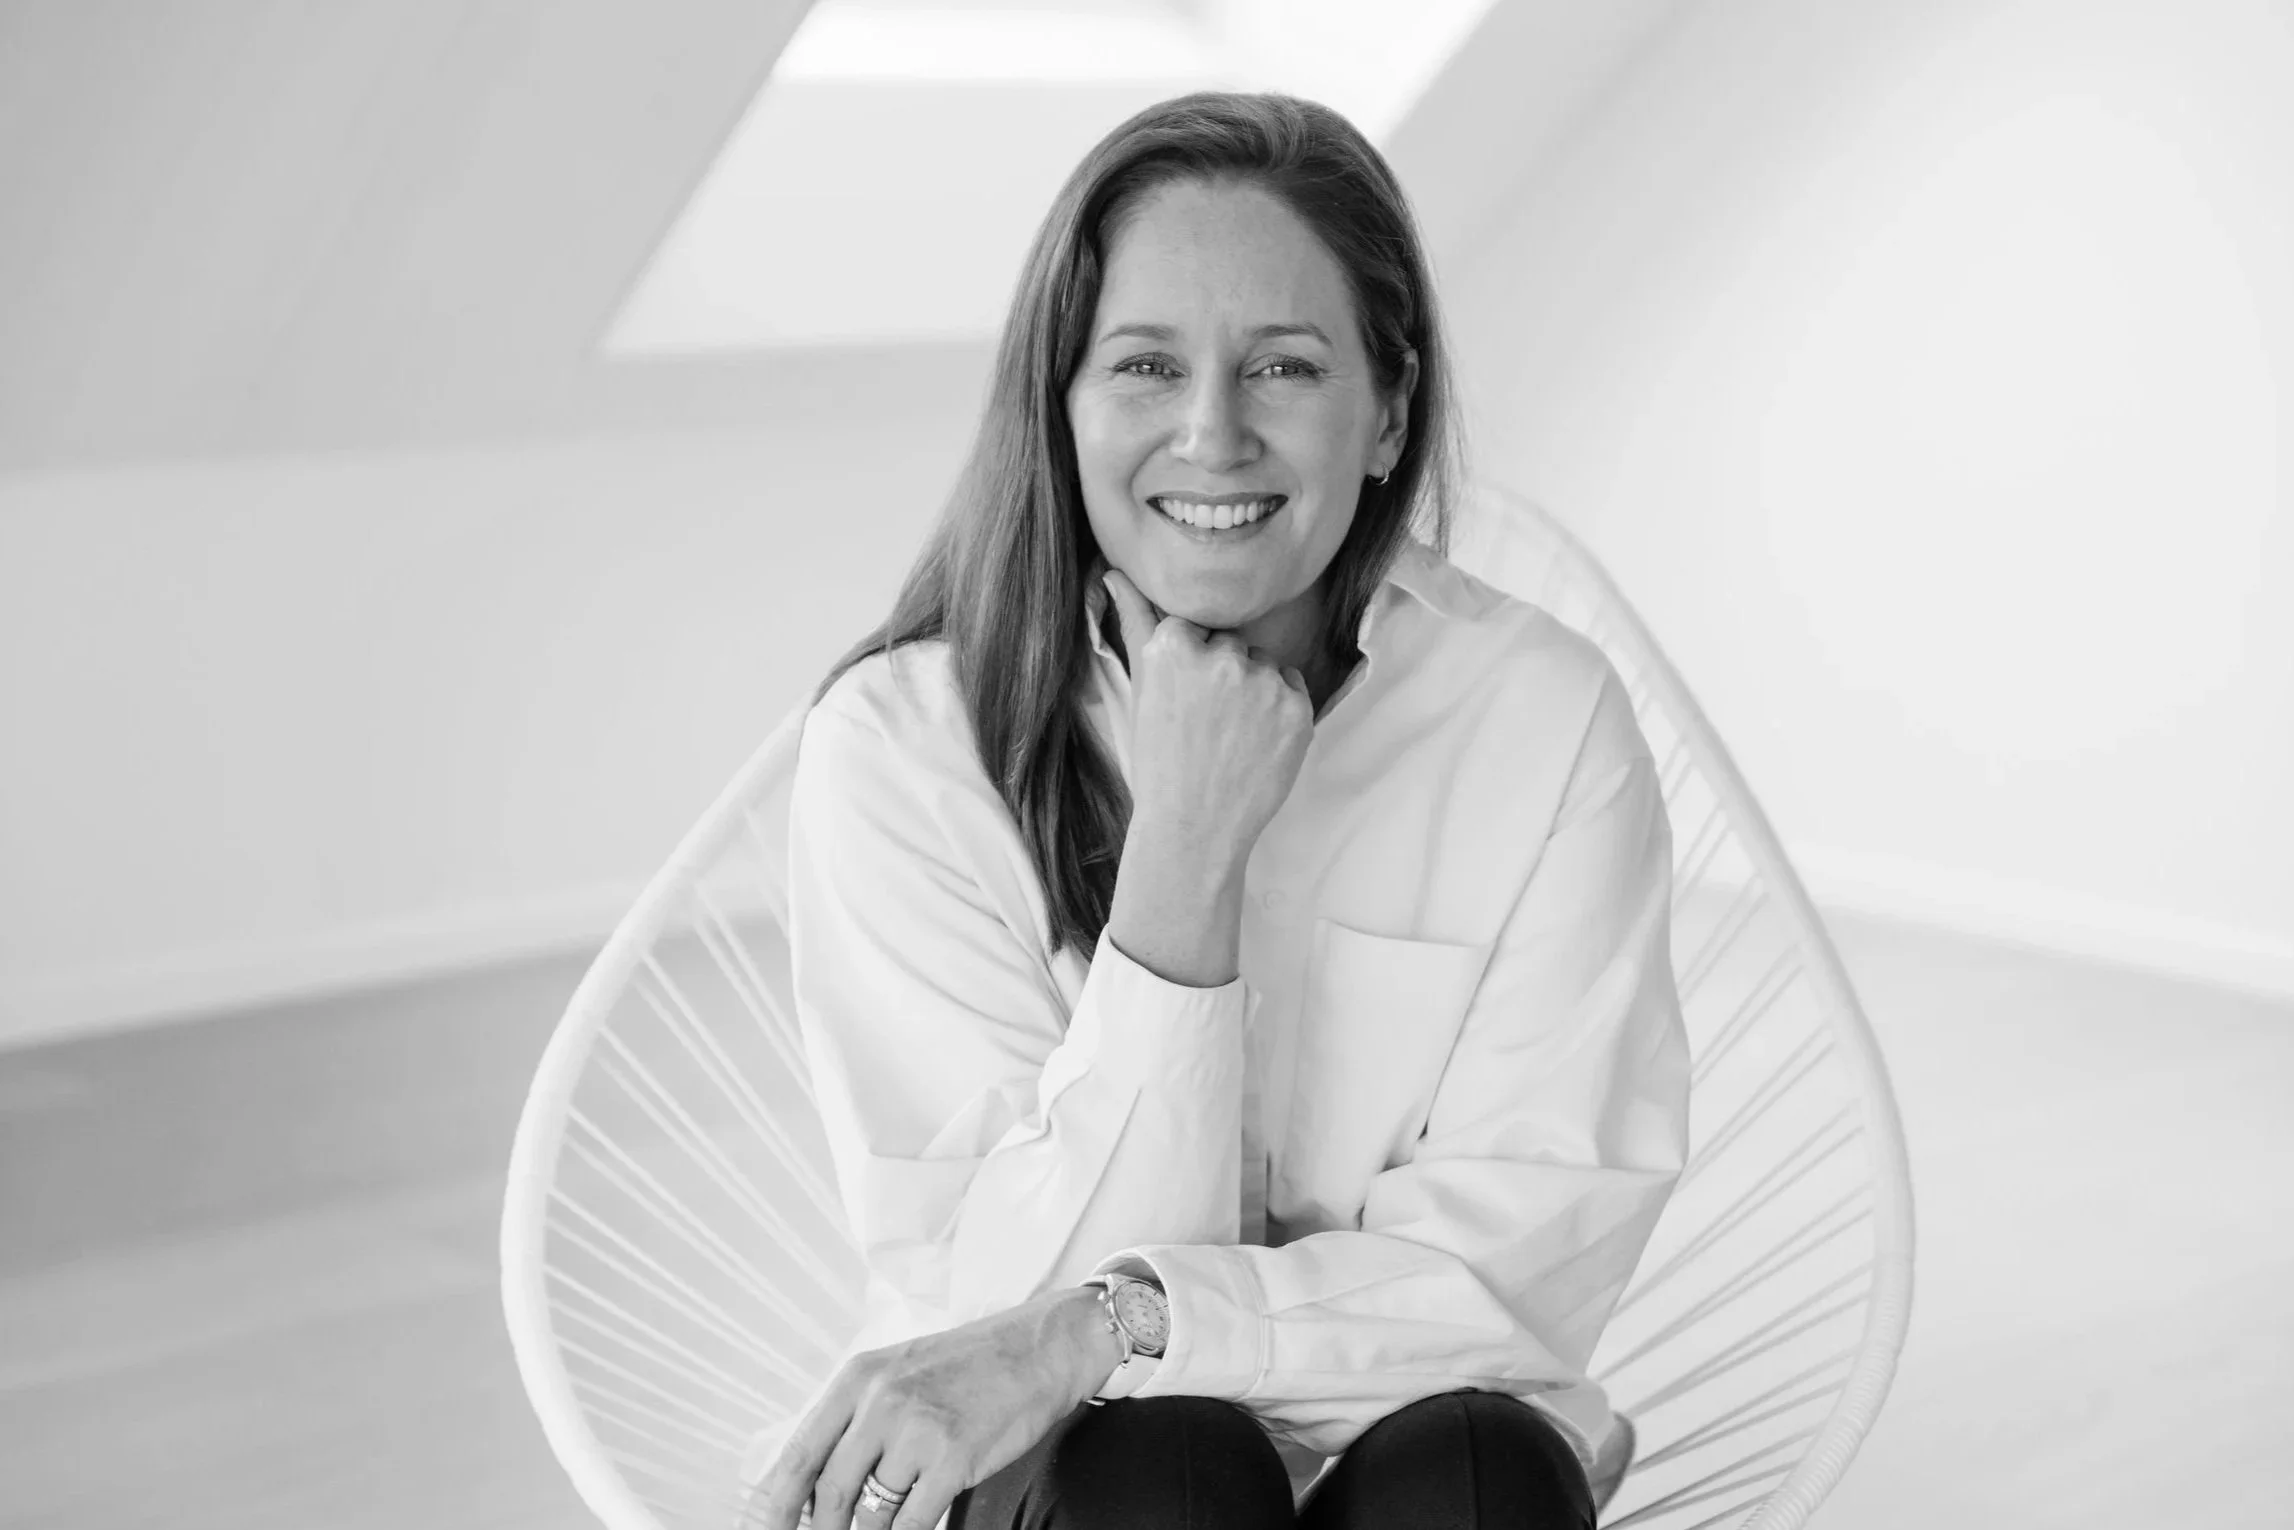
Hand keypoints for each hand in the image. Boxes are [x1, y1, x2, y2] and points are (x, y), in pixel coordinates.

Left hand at [742, 1288, 1112, 1529]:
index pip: (798, 1454)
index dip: (771, 1506)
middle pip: (827, 1492)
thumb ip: (858, 1419)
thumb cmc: (970, 1364)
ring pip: (870, 1512)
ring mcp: (917, 1430)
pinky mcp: (954, 1457)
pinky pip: (913, 1521)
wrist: (1039, 1347)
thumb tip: (819, 1480)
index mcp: (858, 1379)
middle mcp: (880, 1401)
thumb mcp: (899, 1372)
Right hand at [1099, 562, 1315, 867]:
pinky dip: (1282, 711)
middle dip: (1224, 676)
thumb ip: (1135, 623)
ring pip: (1265, 665)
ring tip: (1232, 737)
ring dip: (1256, 692)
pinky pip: (1294, 687)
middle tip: (1207, 725)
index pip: (1195, 629)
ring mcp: (1263, 682)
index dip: (1191, 666)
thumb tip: (1116, 573)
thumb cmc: (1159, 763)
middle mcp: (1221, 655)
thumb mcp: (1141, 690)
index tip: (1184, 702)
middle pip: (1232, 645)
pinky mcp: (1299, 708)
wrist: (1194, 828)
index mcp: (1173, 643)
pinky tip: (1257, 743)